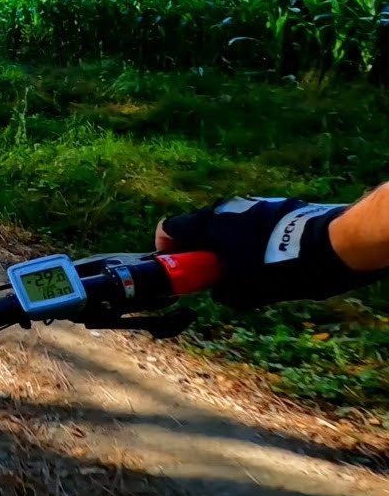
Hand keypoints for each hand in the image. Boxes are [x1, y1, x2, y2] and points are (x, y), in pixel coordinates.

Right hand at [157, 197, 369, 307]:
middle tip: (212, 271)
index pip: (169, 227)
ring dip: (229, 242)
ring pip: (228, 223)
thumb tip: (219, 291)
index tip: (174, 263)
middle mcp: (226, 208)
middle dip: (201, 248)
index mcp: (210, 226)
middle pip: (199, 225)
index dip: (166, 247)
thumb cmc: (280, 270)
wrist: (329, 247)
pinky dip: (253, 236)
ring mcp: (251, 203)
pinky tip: (272, 256)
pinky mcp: (275, 205)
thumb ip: (222, 291)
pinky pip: (252, 221)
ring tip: (249, 266)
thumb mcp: (245, 292)